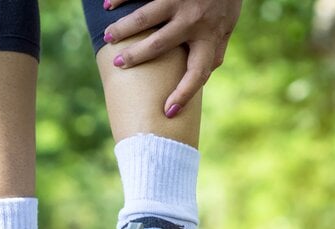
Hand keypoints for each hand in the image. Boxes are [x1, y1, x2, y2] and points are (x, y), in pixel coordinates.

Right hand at [103, 0, 241, 117]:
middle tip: (119, 64)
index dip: (184, 94)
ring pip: (144, 18)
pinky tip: (107, 5)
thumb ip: (217, 48)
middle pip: (159, 45)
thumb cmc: (226, 0)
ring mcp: (179, 1)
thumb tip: (207, 74)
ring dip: (123, 29)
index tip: (168, 111)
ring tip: (108, 36)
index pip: (198, 73)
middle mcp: (194, 21)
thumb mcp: (227, 26)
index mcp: (210, 37)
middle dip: (136, 56)